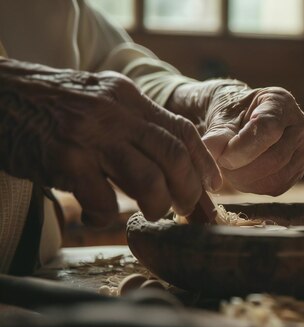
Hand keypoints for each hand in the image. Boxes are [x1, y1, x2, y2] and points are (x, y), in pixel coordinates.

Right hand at [0, 59, 219, 224]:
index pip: (182, 130)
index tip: (213, 187)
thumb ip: (135, 126)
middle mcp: (114, 112)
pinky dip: (108, 217)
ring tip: (152, 213)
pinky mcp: (63, 158)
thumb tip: (174, 165)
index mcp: (128, 97)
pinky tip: (100, 216)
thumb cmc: (54, 109)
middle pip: (173, 155)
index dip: (204, 162)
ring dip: (157, 205)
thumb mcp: (100, 103)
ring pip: (148, 179)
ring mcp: (89, 134)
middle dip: (189, 189)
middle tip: (186, 208)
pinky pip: (103, 200)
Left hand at [167, 81, 303, 195]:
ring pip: (276, 177)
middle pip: (275, 158)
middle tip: (220, 166)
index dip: (243, 148)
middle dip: (242, 168)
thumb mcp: (222, 118)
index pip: (269, 129)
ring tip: (228, 169)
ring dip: (246, 180)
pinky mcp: (299, 171)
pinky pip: (276, 187)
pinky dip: (254, 187)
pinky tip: (241, 175)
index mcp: (282, 102)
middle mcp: (301, 125)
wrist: (243, 123)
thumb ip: (217, 135)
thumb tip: (211, 152)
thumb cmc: (233, 115)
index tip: (222, 157)